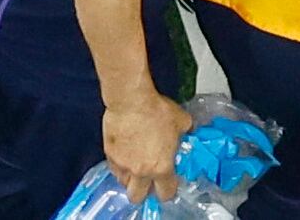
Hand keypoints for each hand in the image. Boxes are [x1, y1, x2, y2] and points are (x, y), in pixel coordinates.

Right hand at [102, 87, 190, 204]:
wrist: (132, 102)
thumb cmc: (157, 110)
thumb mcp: (182, 121)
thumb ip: (186, 131)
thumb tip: (189, 131)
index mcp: (161, 167)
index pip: (165, 192)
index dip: (169, 190)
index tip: (170, 185)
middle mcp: (140, 171)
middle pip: (138, 197)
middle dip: (144, 192)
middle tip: (150, 182)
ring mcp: (123, 165)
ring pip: (124, 183)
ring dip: (132, 179)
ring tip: (139, 166)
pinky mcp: (110, 156)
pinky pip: (115, 169)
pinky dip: (121, 167)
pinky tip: (128, 155)